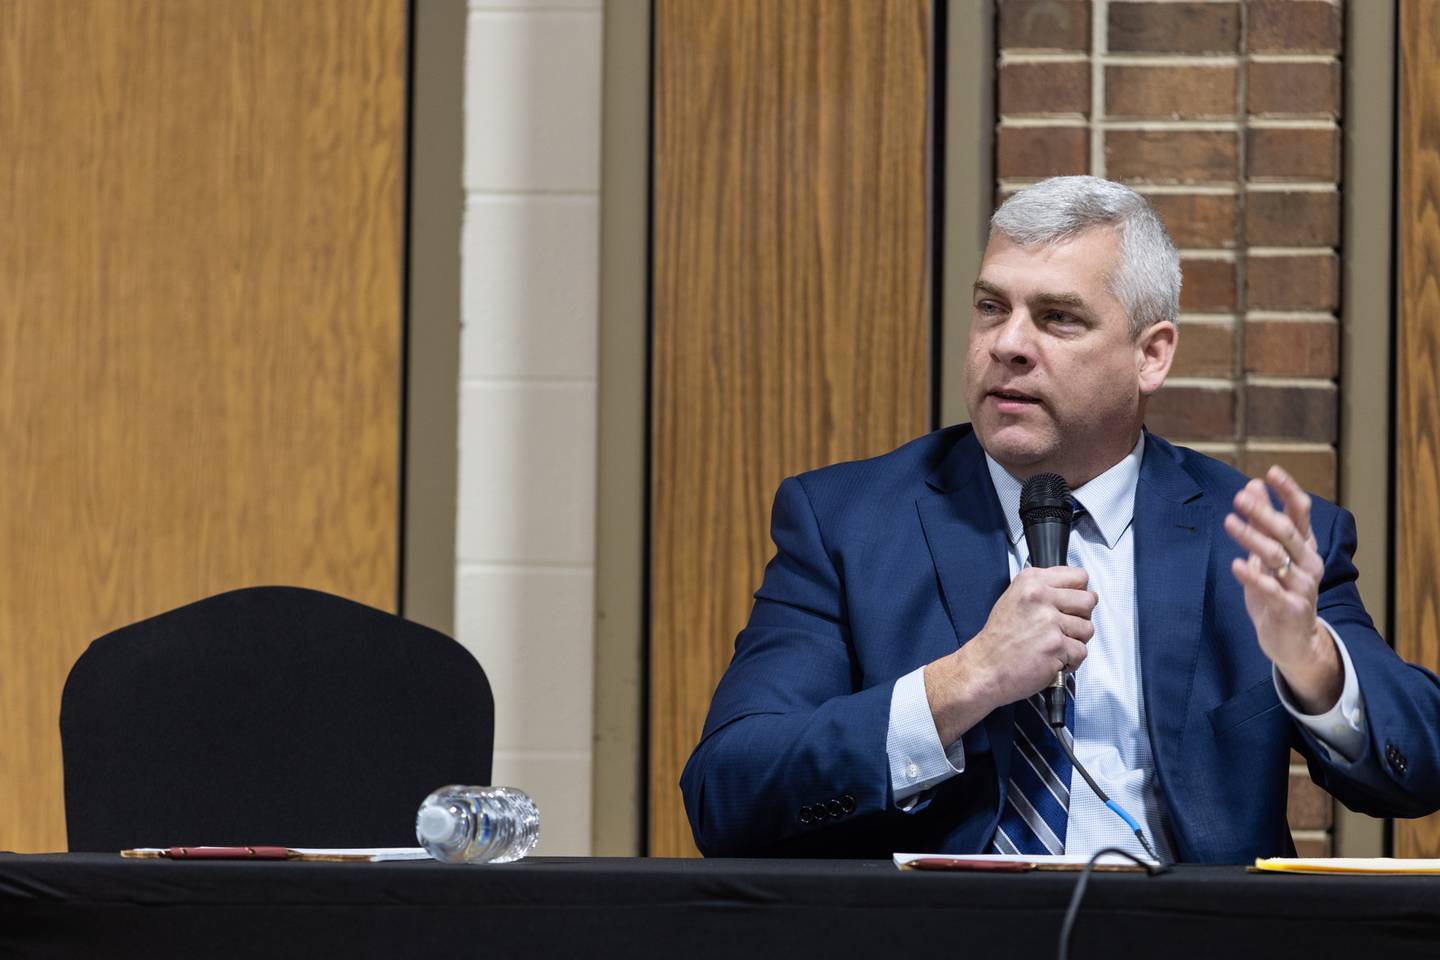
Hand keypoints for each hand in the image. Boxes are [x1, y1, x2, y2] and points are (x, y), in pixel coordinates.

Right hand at [924, 566, 1096, 743]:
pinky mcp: (1056, 645)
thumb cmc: (998, 639)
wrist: (983, 668)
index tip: (1070, 605)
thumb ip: (1044, 590)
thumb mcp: (1014, 599)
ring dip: (1075, 641)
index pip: (1079, 576)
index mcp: (1031, 581)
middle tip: (1064, 628)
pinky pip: (1081, 651)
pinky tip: (1053, 659)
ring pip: (1088, 628)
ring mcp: (1049, 621)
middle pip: (1088, 601)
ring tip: (1054, 645)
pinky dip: (1071, 661)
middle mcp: (1040, 596)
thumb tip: (1074, 592)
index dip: (1078, 593)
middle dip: (1081, 618)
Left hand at [1223, 465, 1341, 712]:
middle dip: (1264, 513)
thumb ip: (1263, 522)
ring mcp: (1301, 586)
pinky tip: (1236, 564)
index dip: (1288, 492)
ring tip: (1229, 521)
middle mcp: (1308, 563)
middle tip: (1239, 497)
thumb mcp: (1269, 554)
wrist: (1294, 641)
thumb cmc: (1279, 592)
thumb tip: (1253, 485)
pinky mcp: (1290, 608)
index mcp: (1305, 547)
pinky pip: (1270, 589)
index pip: (1301, 513)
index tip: (1271, 472)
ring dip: (1252, 538)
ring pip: (1277, 557)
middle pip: (1286, 532)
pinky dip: (1253, 576)